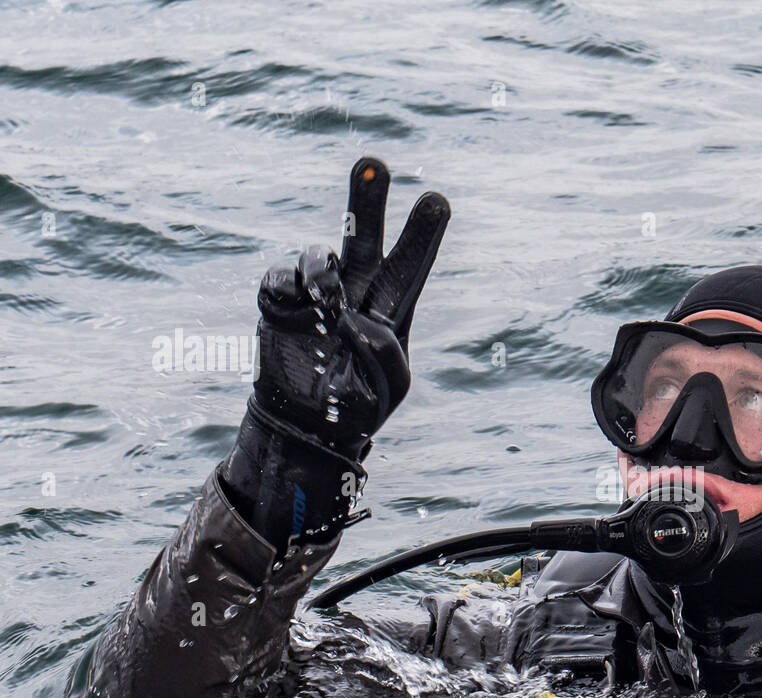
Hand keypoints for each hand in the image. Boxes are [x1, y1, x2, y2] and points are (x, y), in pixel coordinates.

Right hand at [253, 157, 450, 457]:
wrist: (302, 426)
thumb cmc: (355, 411)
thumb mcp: (386, 393)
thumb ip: (383, 359)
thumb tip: (356, 322)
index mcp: (389, 312)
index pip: (409, 267)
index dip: (422, 234)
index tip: (438, 199)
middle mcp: (354, 293)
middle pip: (362, 238)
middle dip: (368, 201)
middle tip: (374, 162)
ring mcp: (315, 295)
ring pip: (318, 255)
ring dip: (322, 272)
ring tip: (328, 305)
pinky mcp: (280, 304)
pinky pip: (278, 278)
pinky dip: (283, 287)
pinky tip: (289, 309)